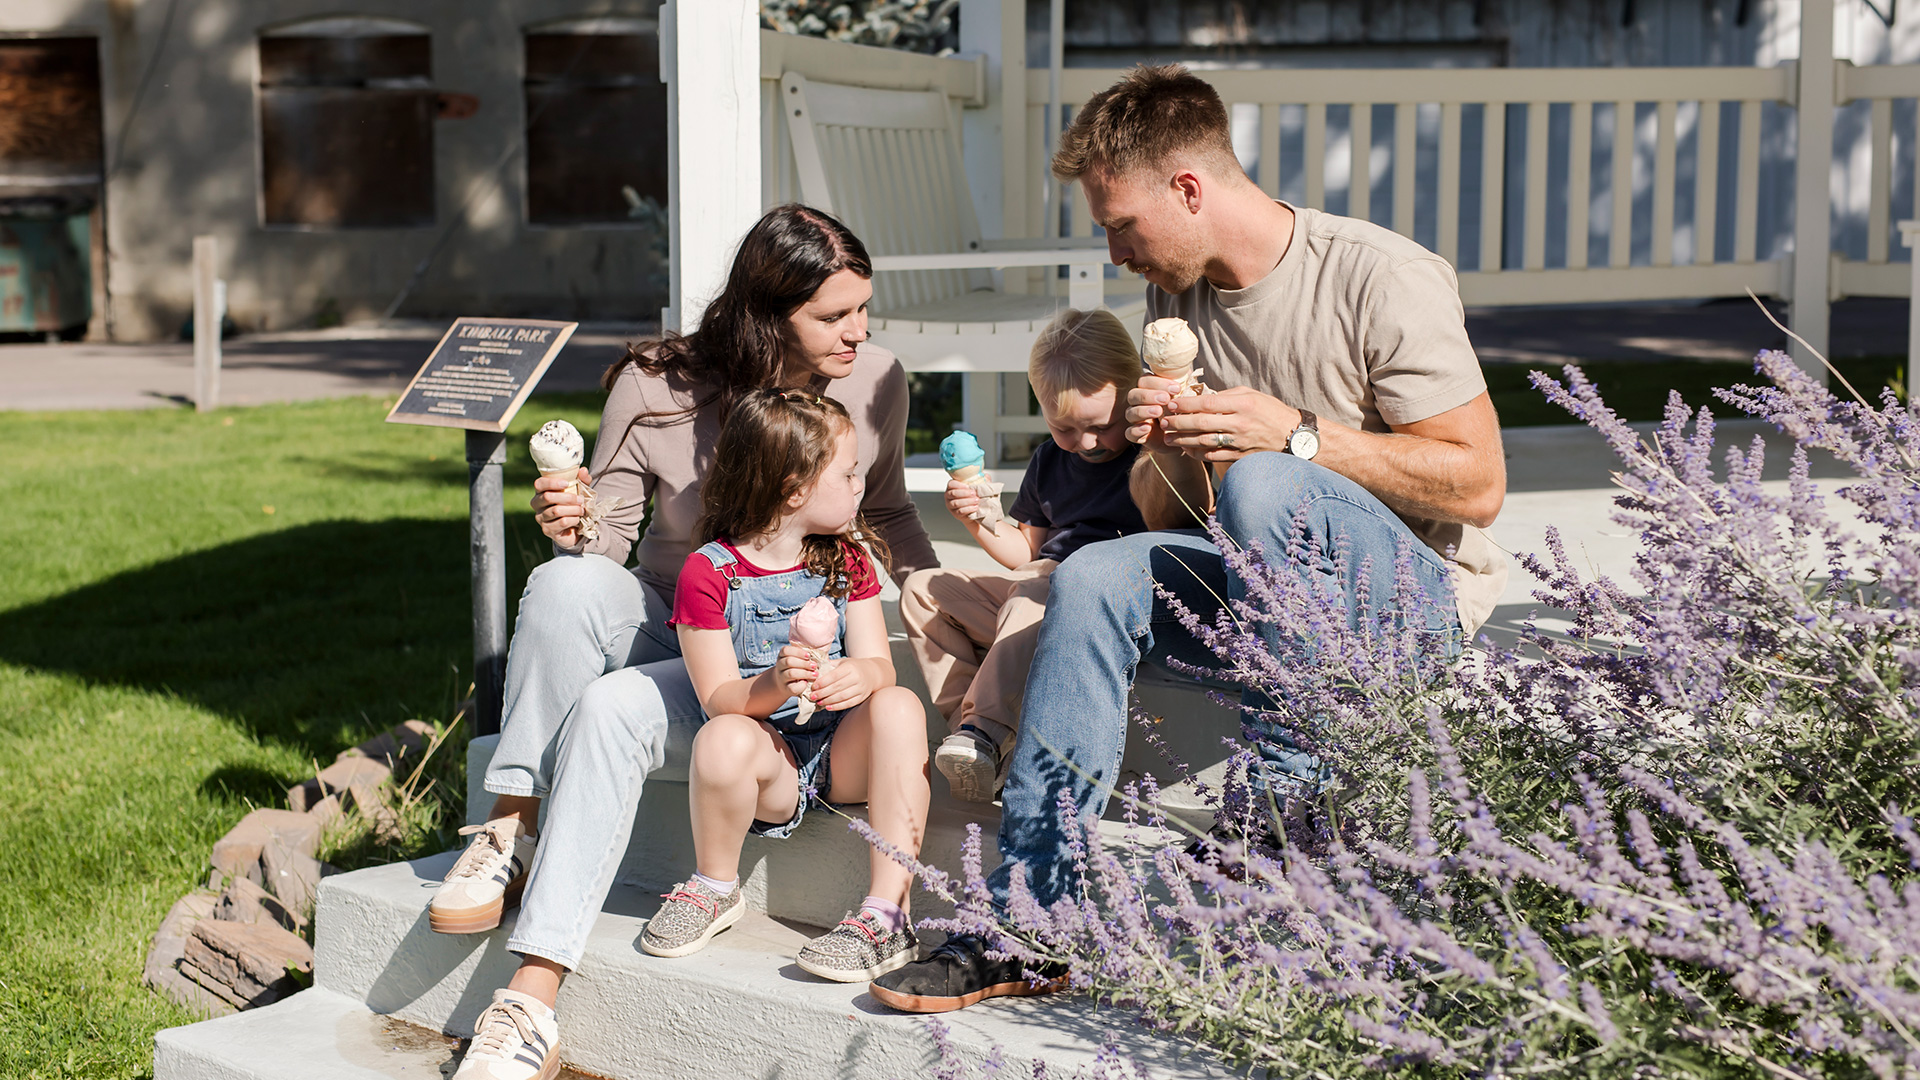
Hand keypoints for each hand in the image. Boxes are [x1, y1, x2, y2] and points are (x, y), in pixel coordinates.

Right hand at [530, 467, 590, 545]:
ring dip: (573, 509)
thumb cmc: (574, 505)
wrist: (576, 528)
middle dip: (568, 497)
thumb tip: (583, 470)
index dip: (552, 482)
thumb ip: (582, 480)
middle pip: (547, 497)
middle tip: (580, 499)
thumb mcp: (580, 491)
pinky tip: (577, 519)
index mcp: (541, 492)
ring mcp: (541, 518)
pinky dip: (573, 519)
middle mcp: (537, 504)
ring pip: (556, 510)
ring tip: (582, 510)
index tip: (567, 483)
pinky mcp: (547, 530)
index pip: (539, 484)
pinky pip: (562, 522)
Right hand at [774, 644, 819, 698]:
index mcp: (782, 656)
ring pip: (791, 673)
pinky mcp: (786, 689)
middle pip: (789, 662)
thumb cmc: (796, 668)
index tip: (808, 655)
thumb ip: (805, 656)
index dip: (798, 652)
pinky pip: (793, 688)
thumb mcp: (797, 659)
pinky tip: (806, 683)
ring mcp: (782, 678)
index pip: (786, 650)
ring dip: (805, 674)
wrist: (785, 684)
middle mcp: (780, 666)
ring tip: (815, 674)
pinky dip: (801, 685)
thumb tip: (820, 653)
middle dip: (804, 663)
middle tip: (814, 666)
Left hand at [807, 656, 880, 712]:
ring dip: (829, 701)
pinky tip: (828, 707)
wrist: (873, 673)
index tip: (813, 686)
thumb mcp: (843, 662)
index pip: (834, 676)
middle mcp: (856, 678)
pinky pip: (848, 703)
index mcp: (850, 667)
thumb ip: (830, 665)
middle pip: (837, 687)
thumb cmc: (854, 667)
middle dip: (823, 693)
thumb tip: (813, 669)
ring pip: (842, 697)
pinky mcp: (862, 697)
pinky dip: (837, 706)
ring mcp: (860, 688)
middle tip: (812, 696)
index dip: (822, 682)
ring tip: (819, 702)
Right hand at [943, 477, 982, 522]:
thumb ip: (980, 481)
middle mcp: (949, 496)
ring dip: (967, 501)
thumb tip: (986, 476)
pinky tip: (975, 507)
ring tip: (976, 500)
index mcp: (952, 487)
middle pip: (953, 493)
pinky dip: (968, 509)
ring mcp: (950, 506)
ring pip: (956, 503)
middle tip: (974, 493)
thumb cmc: (973, 496)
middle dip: (964, 493)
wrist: (973, 511)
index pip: (951, 484)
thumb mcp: (976, 487)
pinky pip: (960, 511)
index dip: (959, 485)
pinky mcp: (955, 514)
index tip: (968, 486)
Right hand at [1124, 374, 1184, 445]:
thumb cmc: (1184, 413)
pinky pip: (1129, 433)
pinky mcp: (1137, 436)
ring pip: (1130, 412)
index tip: (1176, 388)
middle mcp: (1139, 403)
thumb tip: (1188, 370)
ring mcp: (1136, 420)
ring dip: (1143, 410)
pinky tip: (1148, 428)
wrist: (1185, 437)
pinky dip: (1136, 430)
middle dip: (1149, 395)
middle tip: (1166, 399)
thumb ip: (1184, 384)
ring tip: (1158, 411)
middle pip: (1134, 395)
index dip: (1158, 382)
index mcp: (1149, 390)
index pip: (1145, 381)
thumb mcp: (1186, 397)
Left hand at [1154, 386, 1300, 463]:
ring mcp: (1240, 442)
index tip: (1171, 403)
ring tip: (1169, 438)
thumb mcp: (1251, 395)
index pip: (1207, 403)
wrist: (1294, 436)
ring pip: (1204, 442)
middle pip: (1201, 423)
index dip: (1186, 404)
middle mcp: (1240, 424)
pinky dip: (1197, 454)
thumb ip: (1226, 396)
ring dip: (1183, 440)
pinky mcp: (1240, 457)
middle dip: (1178, 422)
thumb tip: (1201, 397)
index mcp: (1243, 404)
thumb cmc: (1271, 411)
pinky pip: (1213, 456)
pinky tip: (1186, 450)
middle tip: (1163, 421)